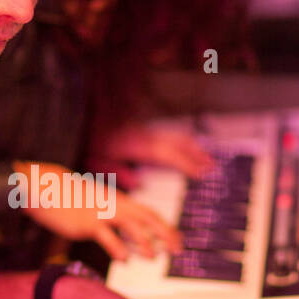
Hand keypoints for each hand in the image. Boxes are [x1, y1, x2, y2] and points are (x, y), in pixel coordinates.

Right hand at [15, 161, 181, 259]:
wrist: (50, 189)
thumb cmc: (74, 201)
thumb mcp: (98, 207)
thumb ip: (114, 220)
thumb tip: (129, 239)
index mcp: (120, 202)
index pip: (150, 213)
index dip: (166, 227)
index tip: (178, 241)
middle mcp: (115, 206)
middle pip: (147, 218)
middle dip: (164, 234)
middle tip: (177, 250)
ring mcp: (102, 214)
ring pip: (130, 226)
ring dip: (143, 242)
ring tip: (152, 257)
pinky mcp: (88, 223)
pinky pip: (106, 236)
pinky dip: (117, 248)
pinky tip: (123, 260)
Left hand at [88, 122, 211, 187]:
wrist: (84, 116)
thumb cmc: (89, 141)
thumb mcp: (99, 161)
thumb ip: (118, 172)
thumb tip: (138, 182)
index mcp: (138, 145)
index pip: (169, 155)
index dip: (188, 164)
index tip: (204, 173)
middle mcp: (146, 135)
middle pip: (179, 142)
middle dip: (198, 154)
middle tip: (214, 166)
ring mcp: (147, 130)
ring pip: (176, 136)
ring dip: (193, 147)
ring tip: (206, 158)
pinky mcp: (144, 129)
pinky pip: (169, 134)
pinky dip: (182, 142)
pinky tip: (186, 149)